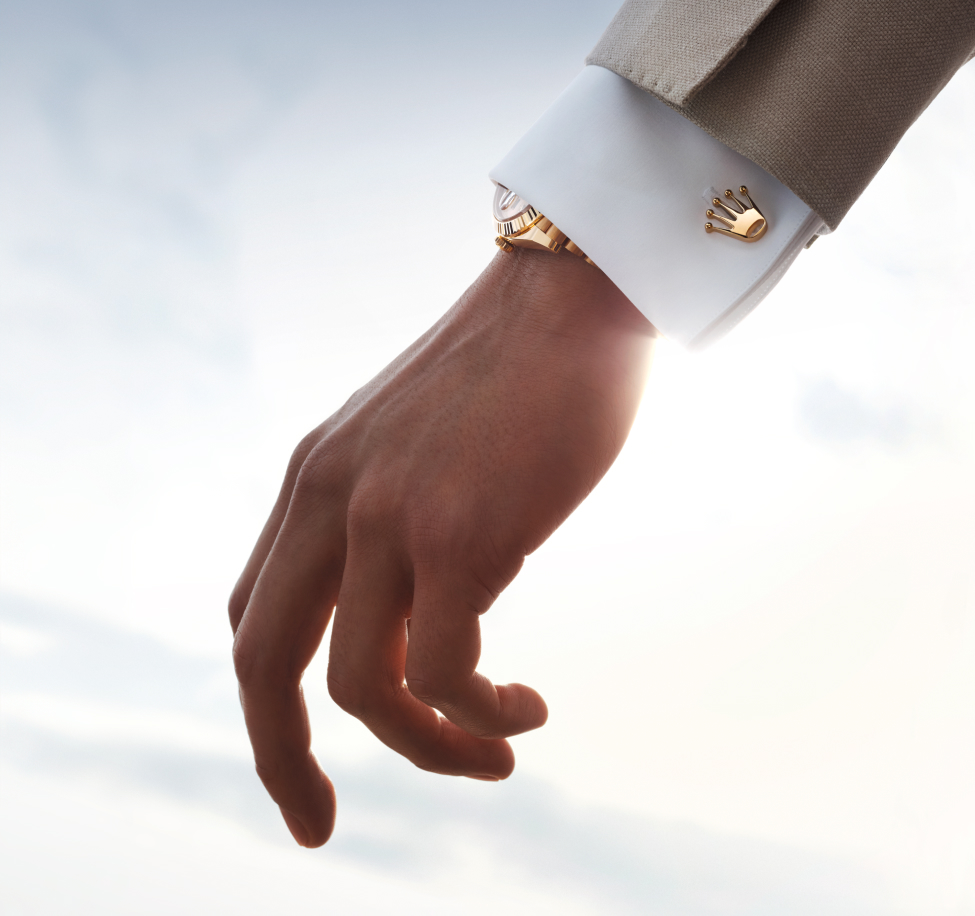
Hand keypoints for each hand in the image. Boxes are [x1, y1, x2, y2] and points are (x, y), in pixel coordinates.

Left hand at [227, 249, 654, 846]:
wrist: (577, 290)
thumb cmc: (531, 365)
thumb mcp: (433, 443)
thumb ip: (411, 512)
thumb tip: (449, 599)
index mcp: (316, 476)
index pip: (257, 611)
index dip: (273, 696)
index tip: (318, 751)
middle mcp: (329, 500)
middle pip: (262, 664)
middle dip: (281, 761)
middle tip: (317, 824)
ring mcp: (387, 518)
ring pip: (361, 688)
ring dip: (427, 748)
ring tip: (496, 757)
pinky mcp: (459, 535)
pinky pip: (445, 670)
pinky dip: (480, 712)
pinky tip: (528, 709)